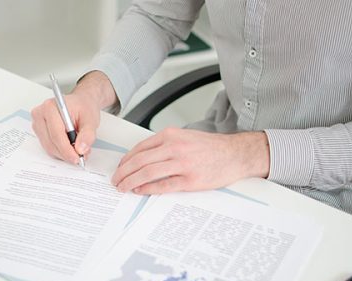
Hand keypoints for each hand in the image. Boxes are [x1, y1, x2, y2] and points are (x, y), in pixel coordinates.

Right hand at [31, 71, 116, 163]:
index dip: (67, 150)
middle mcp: (40, 114)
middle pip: (51, 143)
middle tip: (81, 156)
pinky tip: (70, 147)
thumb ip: (87, 135)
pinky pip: (49, 147)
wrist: (80, 102)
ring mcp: (38, 124)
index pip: (56, 134)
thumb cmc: (83, 107)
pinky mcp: (39, 131)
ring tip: (78, 149)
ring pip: (49, 147)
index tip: (77, 158)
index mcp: (50, 107)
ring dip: (64, 153)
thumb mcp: (91, 119)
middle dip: (66, 153)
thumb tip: (81, 149)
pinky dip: (61, 151)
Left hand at [111, 128, 269, 193]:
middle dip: (123, 172)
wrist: (235, 154)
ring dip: (131, 181)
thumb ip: (164, 144)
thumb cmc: (210, 147)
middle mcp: (174, 148)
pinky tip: (140, 191)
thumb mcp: (184, 137)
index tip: (120, 167)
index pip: (140, 148)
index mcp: (171, 136)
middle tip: (116, 180)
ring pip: (147, 173)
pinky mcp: (190, 180)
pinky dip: (148, 189)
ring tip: (123, 187)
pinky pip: (163, 186)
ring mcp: (182, 164)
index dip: (126, 160)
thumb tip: (142, 157)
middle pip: (140, 161)